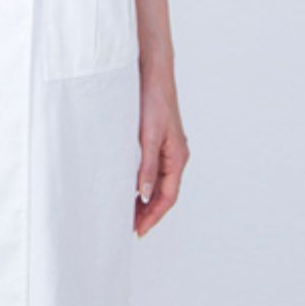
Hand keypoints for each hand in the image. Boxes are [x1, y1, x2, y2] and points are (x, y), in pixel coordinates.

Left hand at [134, 70, 189, 237]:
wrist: (154, 74)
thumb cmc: (153, 101)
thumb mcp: (148, 136)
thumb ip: (146, 166)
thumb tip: (144, 195)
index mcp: (177, 157)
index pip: (167, 196)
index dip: (153, 216)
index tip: (138, 231)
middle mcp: (175, 156)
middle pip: (163, 193)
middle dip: (148, 212)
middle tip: (129, 227)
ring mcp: (168, 148)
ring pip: (158, 182)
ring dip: (145, 199)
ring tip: (127, 212)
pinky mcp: (158, 140)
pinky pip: (152, 169)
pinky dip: (143, 182)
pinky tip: (129, 185)